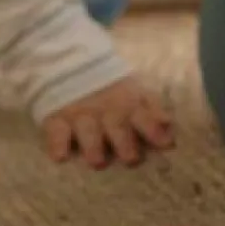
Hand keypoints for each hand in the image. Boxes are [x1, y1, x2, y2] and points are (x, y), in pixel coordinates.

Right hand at [42, 77, 174, 168]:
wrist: (70, 63)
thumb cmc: (110, 86)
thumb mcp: (134, 90)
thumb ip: (151, 108)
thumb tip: (169, 124)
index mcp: (127, 103)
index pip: (144, 116)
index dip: (154, 129)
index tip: (166, 144)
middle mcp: (105, 110)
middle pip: (116, 126)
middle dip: (125, 142)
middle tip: (131, 159)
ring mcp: (80, 114)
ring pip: (87, 131)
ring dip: (93, 146)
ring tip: (97, 162)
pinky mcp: (56, 119)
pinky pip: (56, 132)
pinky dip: (57, 144)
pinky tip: (60, 156)